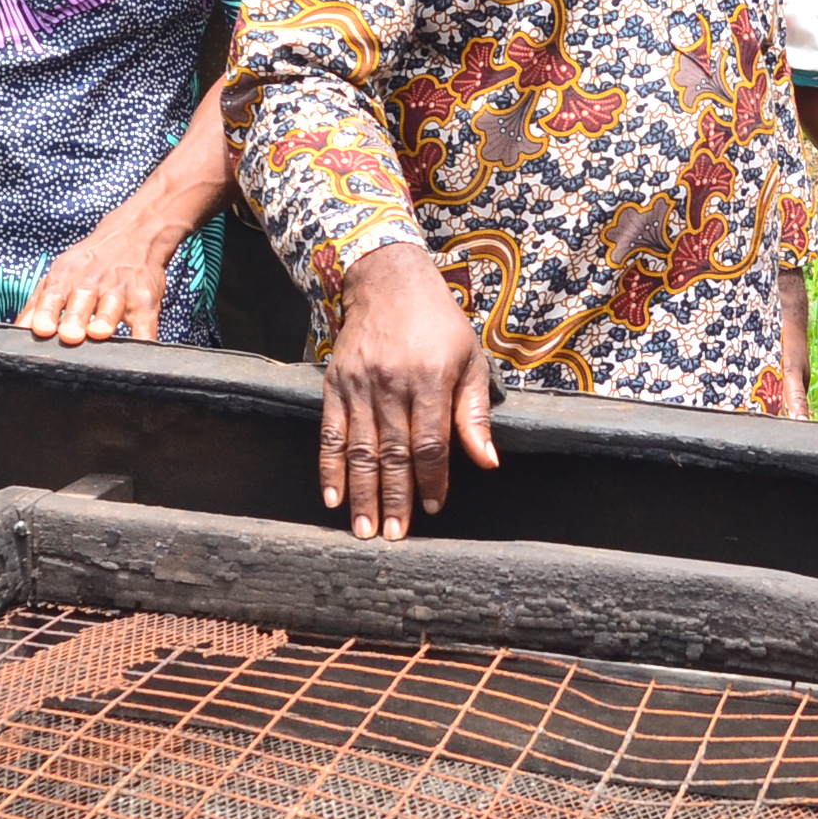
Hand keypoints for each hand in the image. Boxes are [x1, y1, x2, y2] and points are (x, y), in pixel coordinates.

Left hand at [20, 200, 183, 343]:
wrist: (134, 235)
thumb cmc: (90, 264)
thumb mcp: (61, 273)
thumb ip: (38, 302)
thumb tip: (18, 330)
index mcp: (68, 276)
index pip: (53, 293)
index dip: (47, 311)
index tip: (41, 329)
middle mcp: (94, 281)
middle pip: (82, 300)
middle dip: (75, 318)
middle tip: (69, 336)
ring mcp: (122, 290)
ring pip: (113, 306)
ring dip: (106, 319)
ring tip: (98, 332)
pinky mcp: (147, 302)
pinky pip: (146, 322)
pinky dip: (145, 336)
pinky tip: (142, 350)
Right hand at [319, 242, 496, 539]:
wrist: (387, 281)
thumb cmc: (438, 324)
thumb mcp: (470, 360)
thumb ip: (473, 414)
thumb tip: (488, 463)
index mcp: (429, 379)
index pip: (430, 442)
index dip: (431, 479)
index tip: (432, 508)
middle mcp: (391, 384)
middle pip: (393, 453)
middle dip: (394, 499)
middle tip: (393, 537)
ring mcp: (358, 385)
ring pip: (360, 450)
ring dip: (362, 493)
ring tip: (364, 530)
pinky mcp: (334, 384)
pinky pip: (329, 433)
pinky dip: (329, 468)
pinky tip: (333, 498)